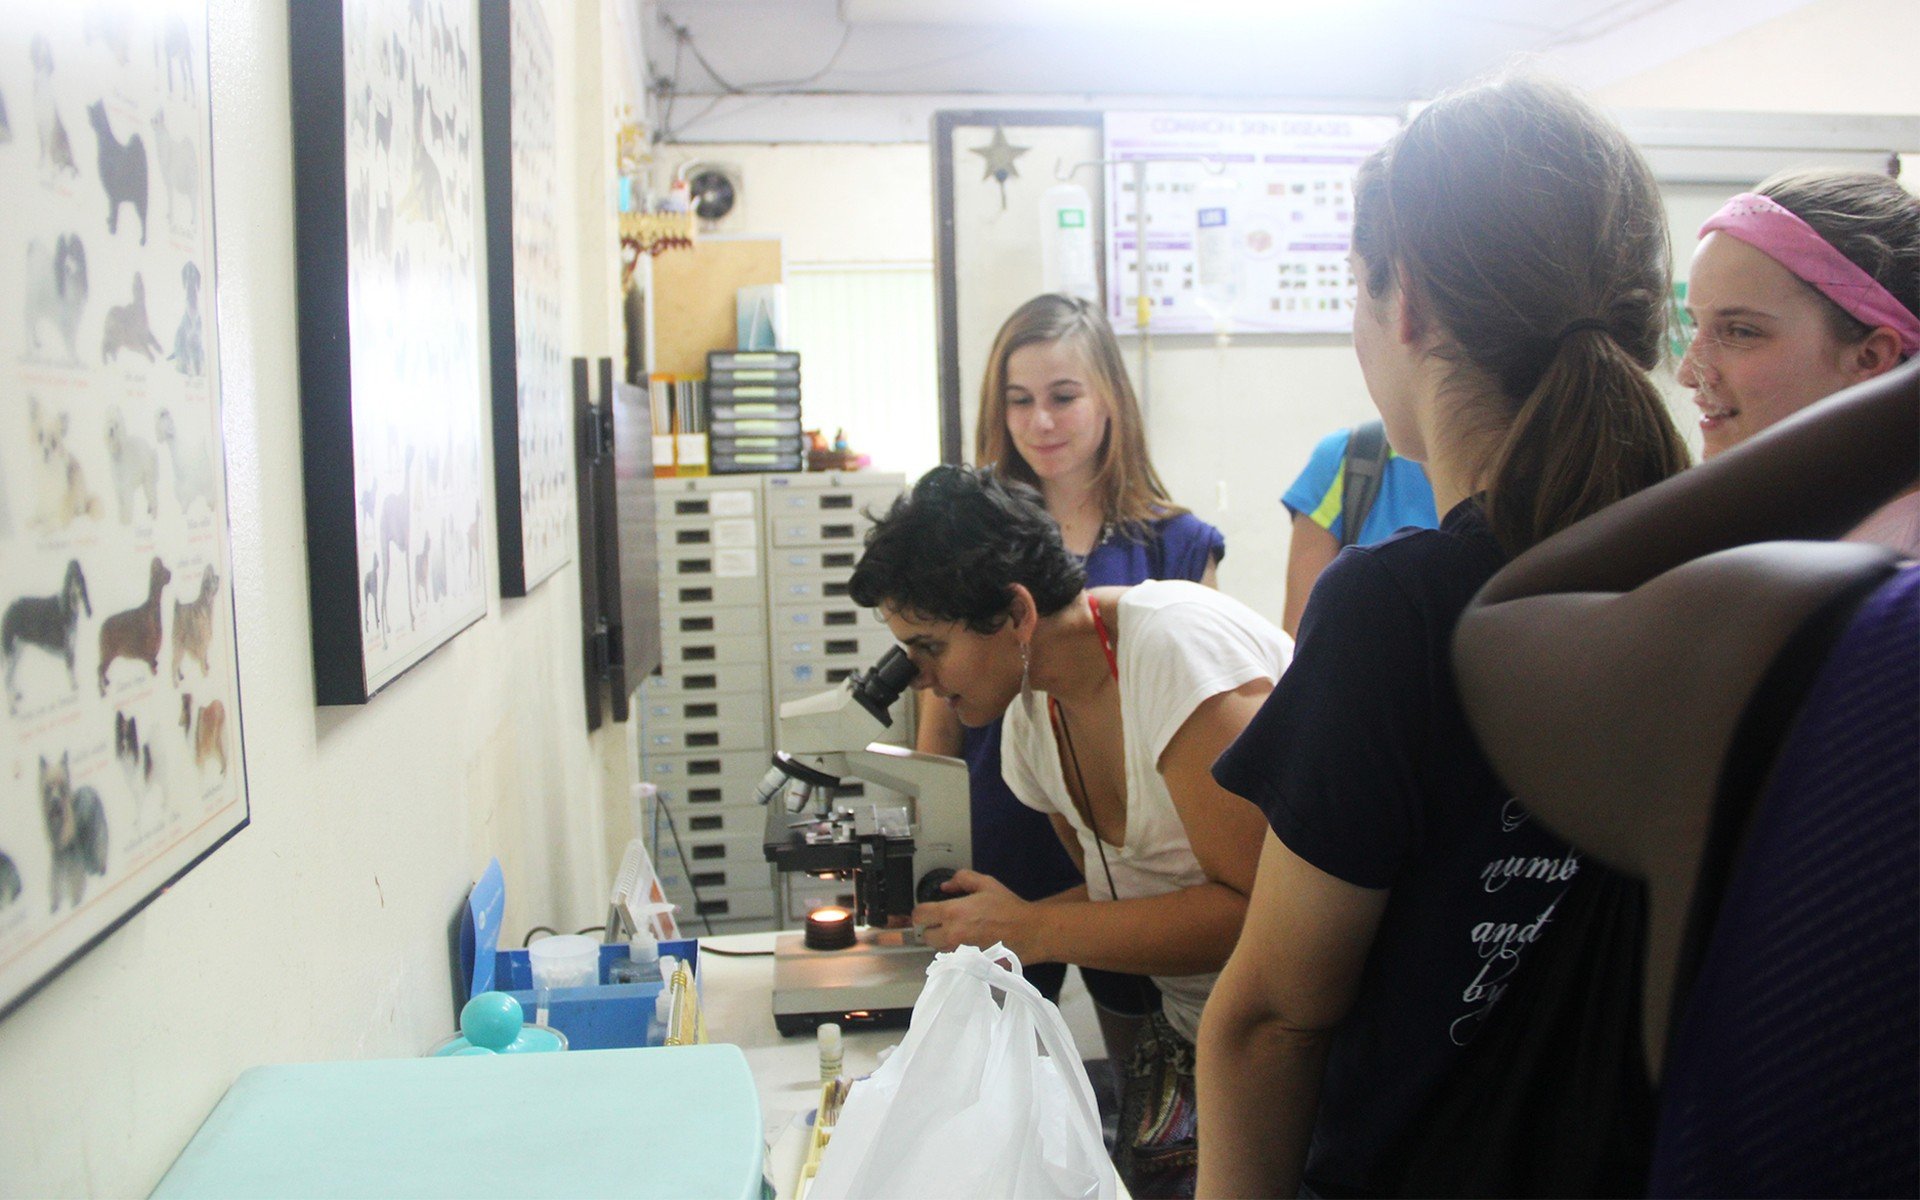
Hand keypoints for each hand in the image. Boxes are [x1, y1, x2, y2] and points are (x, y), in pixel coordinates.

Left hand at [911, 870, 1042, 958]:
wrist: (1029, 932)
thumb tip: (946, 886)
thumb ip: (962, 879)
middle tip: (945, 922)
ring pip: (939, 949)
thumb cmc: (1008, 907)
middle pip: (925, 936)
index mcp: (953, 913)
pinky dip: (956, 952)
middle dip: (932, 928)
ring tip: (961, 932)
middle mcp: (952, 935)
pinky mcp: (969, 964)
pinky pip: (954, 958)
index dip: (921, 912)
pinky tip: (970, 944)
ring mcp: (960, 953)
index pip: (920, 916)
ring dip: (944, 941)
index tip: (929, 911)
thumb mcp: (986, 883)